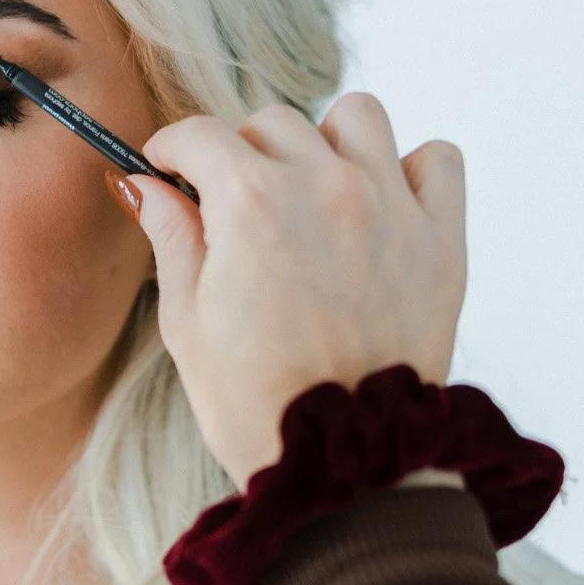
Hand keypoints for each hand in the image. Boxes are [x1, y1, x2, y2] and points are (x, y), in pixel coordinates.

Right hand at [125, 94, 466, 484]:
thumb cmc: (253, 405)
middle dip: (242, 153)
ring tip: (312, 191)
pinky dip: (410, 169)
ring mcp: (390, 208)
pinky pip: (438, 159)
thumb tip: (141, 184)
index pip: (200, 134)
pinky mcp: (442, 239)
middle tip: (236, 205)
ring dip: (326, 142)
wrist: (341, 466)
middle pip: (272, 124)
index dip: (173, 151)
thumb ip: (171, 237)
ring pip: (356, 118)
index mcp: (250, 204)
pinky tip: (382, 204)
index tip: (171, 170)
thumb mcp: (187, 322)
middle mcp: (324, 188)